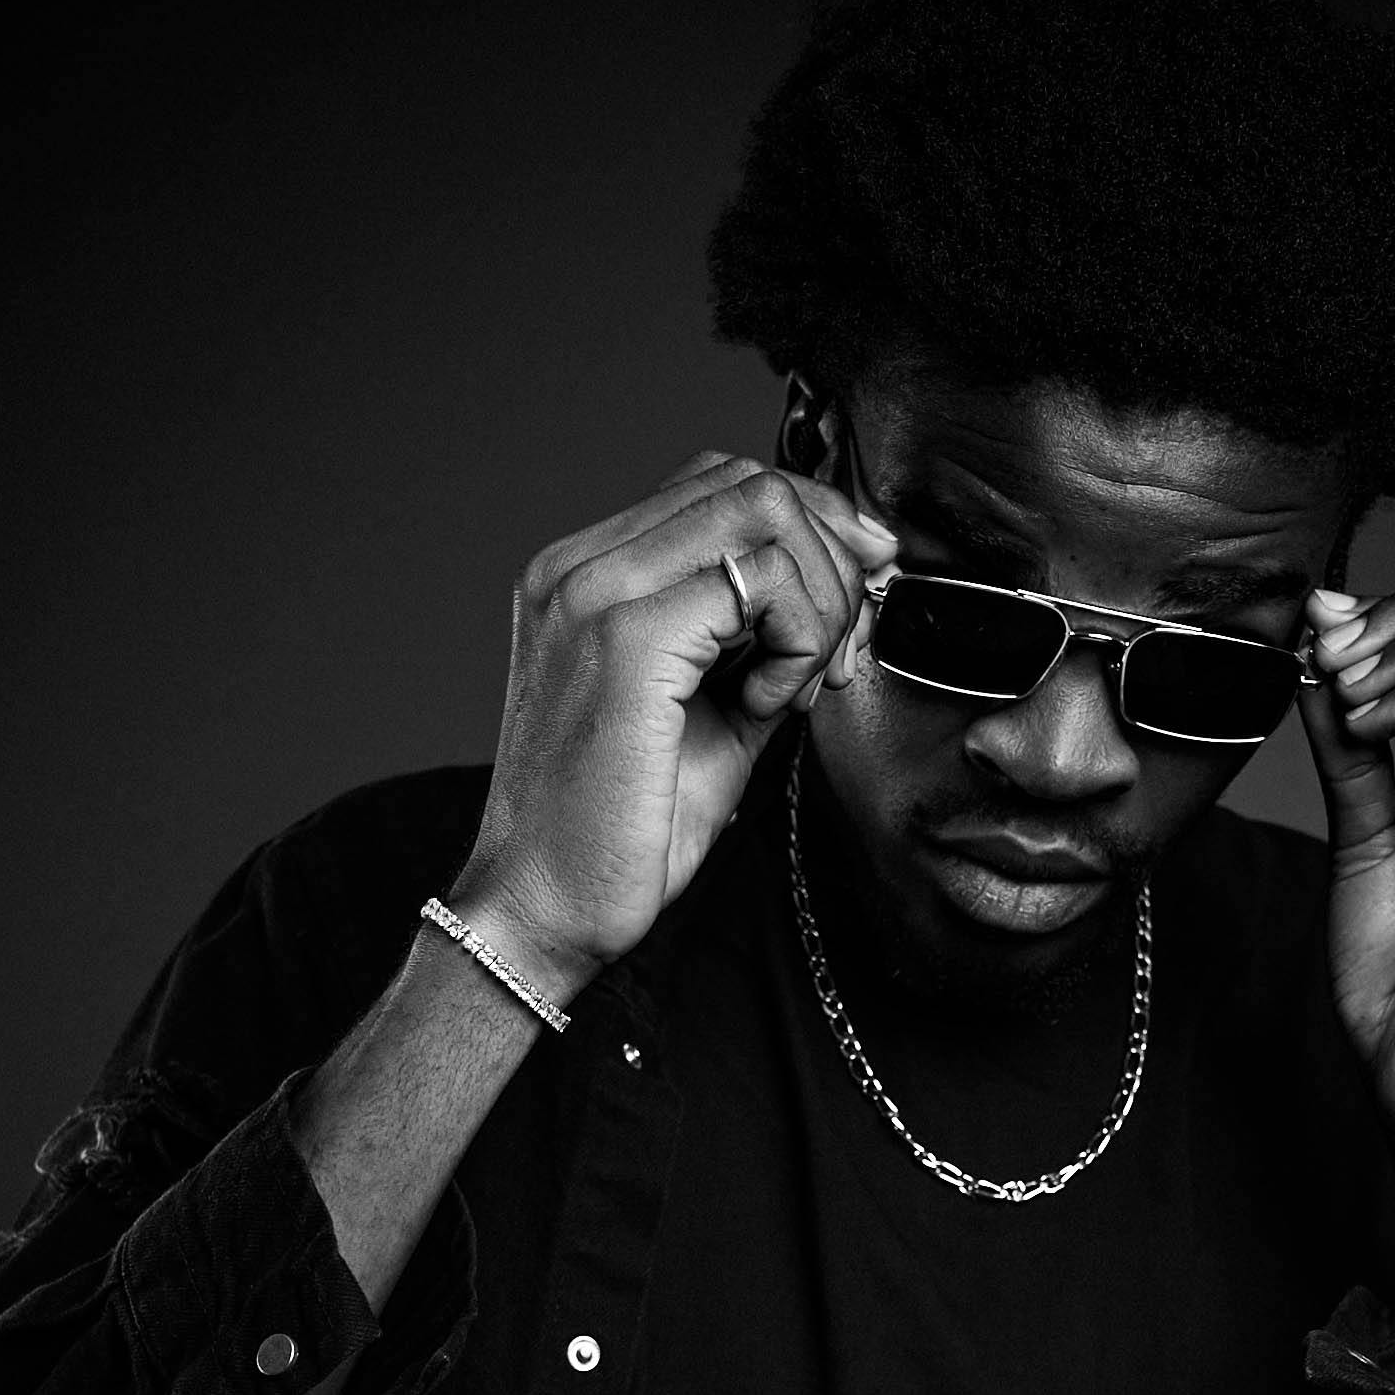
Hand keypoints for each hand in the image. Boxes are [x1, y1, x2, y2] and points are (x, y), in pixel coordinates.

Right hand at [452, 452, 897, 993]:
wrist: (544, 912)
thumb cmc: (620, 832)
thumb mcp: (712, 712)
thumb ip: (760, 640)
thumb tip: (847, 593)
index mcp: (585, 574)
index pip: (722, 485)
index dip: (811, 530)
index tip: (851, 604)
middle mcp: (579, 565)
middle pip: (753, 482)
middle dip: (832, 559)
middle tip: (840, 652)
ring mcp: (594, 591)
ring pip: (766, 511)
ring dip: (818, 598)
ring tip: (798, 685)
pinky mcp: (624, 635)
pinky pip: (762, 580)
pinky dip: (797, 637)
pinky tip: (770, 701)